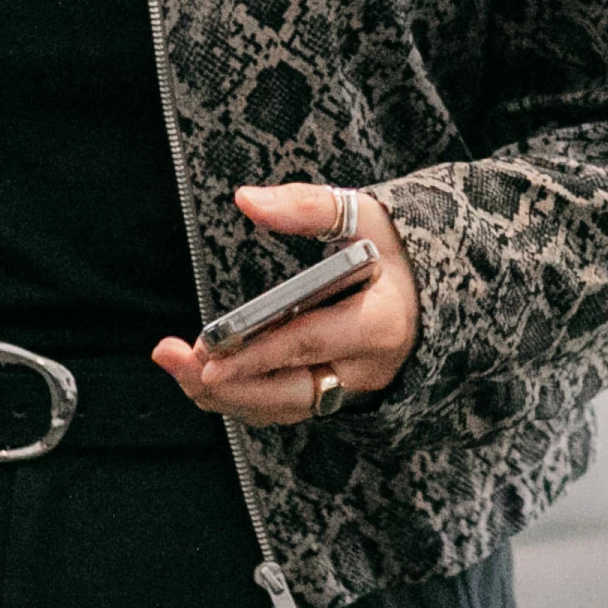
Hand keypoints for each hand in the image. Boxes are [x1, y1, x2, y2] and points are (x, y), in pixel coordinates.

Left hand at [156, 182, 418, 423]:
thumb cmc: (395, 250)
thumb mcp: (366, 217)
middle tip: (175, 361)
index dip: (255, 354)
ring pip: (280, 408)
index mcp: (380, 323)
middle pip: (287, 392)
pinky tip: (205, 378)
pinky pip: (283, 407)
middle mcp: (366, 370)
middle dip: (226, 384)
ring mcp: (350, 389)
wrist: (431, 291)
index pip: (307, 342)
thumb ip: (308, 207)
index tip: (207, 357)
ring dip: (226, 395)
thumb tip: (247, 200)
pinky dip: (242, 397)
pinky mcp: (334, 397)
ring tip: (179, 367)